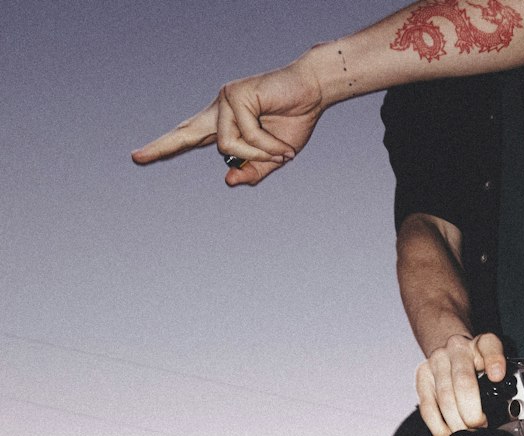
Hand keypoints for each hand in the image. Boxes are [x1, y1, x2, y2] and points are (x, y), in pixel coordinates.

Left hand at [130, 56, 325, 186]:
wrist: (313, 93)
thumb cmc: (294, 122)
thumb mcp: (274, 158)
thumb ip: (252, 171)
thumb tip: (227, 179)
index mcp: (225, 123)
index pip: (190, 137)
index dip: (166, 147)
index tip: (140, 157)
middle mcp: (220, 110)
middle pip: (187, 133)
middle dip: (163, 147)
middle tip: (136, 158)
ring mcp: (225, 100)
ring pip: (226, 145)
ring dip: (257, 155)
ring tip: (281, 152)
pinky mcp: (235, 95)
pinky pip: (244, 135)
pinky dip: (265, 146)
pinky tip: (281, 145)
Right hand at [415, 333, 507, 435]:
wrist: (450, 350)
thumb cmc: (475, 361)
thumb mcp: (495, 363)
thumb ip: (504, 377)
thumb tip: (507, 401)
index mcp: (480, 344)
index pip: (488, 346)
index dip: (494, 361)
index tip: (497, 375)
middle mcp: (456, 349)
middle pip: (463, 382)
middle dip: (472, 411)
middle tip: (480, 425)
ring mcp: (436, 363)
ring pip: (444, 398)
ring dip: (456, 422)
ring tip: (467, 432)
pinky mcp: (422, 377)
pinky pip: (427, 406)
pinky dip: (438, 425)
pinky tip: (447, 433)